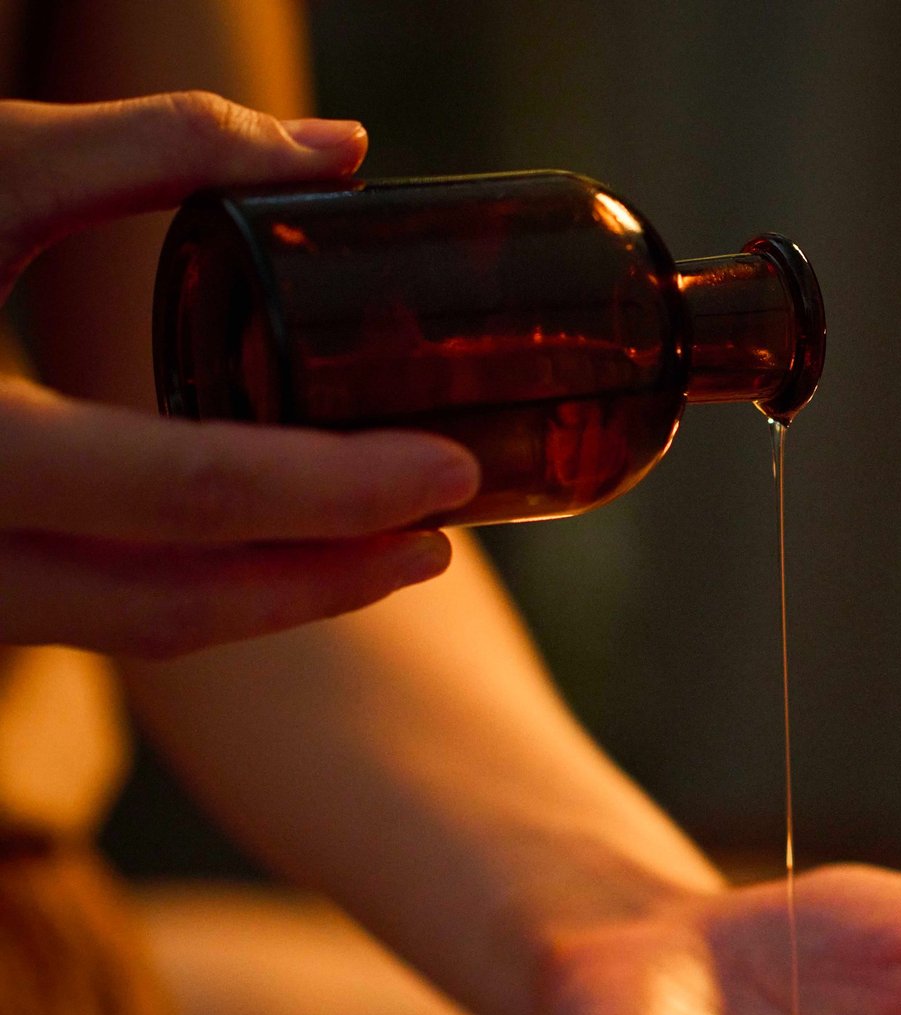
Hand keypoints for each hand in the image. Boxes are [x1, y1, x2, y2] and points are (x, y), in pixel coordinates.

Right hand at [0, 94, 479, 656]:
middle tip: (447, 527)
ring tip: (388, 549)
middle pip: (185, 601)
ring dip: (279, 599)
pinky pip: (98, 616)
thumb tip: (343, 151)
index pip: (194, 492)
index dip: (340, 492)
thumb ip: (156, 148)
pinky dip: (199, 589)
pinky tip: (273, 548)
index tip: (452, 469)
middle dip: (336, 573)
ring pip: (142, 630)